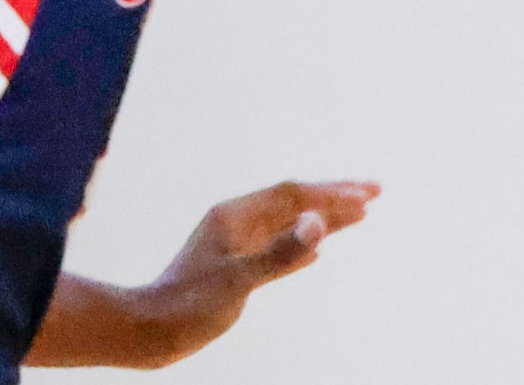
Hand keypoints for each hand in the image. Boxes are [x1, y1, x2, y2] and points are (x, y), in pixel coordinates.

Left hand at [128, 180, 379, 364]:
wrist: (146, 332)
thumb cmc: (187, 306)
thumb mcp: (238, 281)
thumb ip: (280, 252)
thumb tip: (321, 222)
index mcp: (236, 215)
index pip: (294, 194)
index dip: (333, 193)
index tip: (368, 197)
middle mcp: (238, 222)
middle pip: (295, 200)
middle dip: (336, 195)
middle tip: (377, 191)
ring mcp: (236, 243)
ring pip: (290, 223)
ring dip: (325, 218)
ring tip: (360, 215)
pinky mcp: (235, 267)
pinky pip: (278, 247)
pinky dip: (304, 245)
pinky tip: (318, 255)